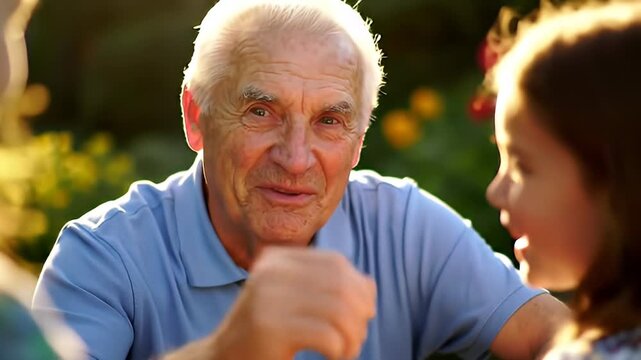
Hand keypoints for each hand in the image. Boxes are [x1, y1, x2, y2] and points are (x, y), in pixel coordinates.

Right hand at [212, 247, 376, 359]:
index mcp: (277, 259)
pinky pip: (328, 336)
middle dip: (360, 313)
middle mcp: (270, 272)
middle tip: (357, 337)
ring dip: (353, 336)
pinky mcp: (269, 329)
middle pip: (340, 285)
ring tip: (348, 351)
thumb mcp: (294, 300)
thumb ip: (327, 286)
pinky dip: (340, 351)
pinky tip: (335, 359)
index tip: (364, 313)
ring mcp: (267, 299)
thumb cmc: (267, 332)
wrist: (224, 359)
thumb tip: (369, 285)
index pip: (335, 263)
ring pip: (338, 311)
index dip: (359, 287)